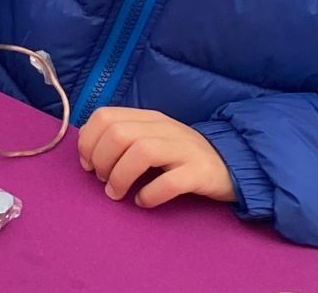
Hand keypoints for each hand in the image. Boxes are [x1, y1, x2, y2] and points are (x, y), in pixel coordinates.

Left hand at [76, 107, 235, 207]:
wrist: (231, 163)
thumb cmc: (180, 155)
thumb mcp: (150, 137)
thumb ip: (122, 136)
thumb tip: (87, 148)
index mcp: (148, 118)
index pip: (105, 116)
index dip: (88, 141)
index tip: (87, 164)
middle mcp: (165, 128)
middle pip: (119, 133)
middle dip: (102, 160)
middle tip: (103, 180)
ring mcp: (184, 149)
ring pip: (142, 152)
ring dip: (121, 176)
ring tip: (117, 193)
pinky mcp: (200, 172)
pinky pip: (170, 182)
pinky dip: (150, 194)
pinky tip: (143, 201)